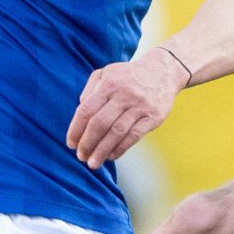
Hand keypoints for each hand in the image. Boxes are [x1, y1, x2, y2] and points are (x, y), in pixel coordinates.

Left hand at [67, 46, 187, 168]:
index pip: (87, 110)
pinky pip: (134, 136)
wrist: (163, 71)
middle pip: (100, 124)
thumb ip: (90, 90)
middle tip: (81, 156)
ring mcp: (139, 107)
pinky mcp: (153, 117)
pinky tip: (111, 156)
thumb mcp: (107, 73)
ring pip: (117, 133)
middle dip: (87, 143)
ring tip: (93, 163)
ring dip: (102, 150)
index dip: (76, 129)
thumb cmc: (128, 76)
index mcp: (109, 84)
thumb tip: (80, 111)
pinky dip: (121, 148)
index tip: (71, 144)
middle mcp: (123, 95)